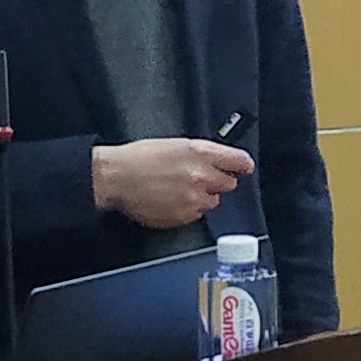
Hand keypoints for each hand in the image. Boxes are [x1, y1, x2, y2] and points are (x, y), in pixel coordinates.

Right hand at [90, 138, 253, 228]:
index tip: (244, 168)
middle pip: (229, 184)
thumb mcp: (176, 145)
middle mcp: (202, 175)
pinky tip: (171, 201)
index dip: (243, 165)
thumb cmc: (140, 157)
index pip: (239, 161)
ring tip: (180, 191)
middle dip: (218, 182)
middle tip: (201, 179)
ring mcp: (194, 198)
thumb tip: (218, 162)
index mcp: (201, 152)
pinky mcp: (184, 216)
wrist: (116, 177)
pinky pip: (197, 215)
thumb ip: (201, 154)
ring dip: (203, 197)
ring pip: (213, 201)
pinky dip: (188, 210)